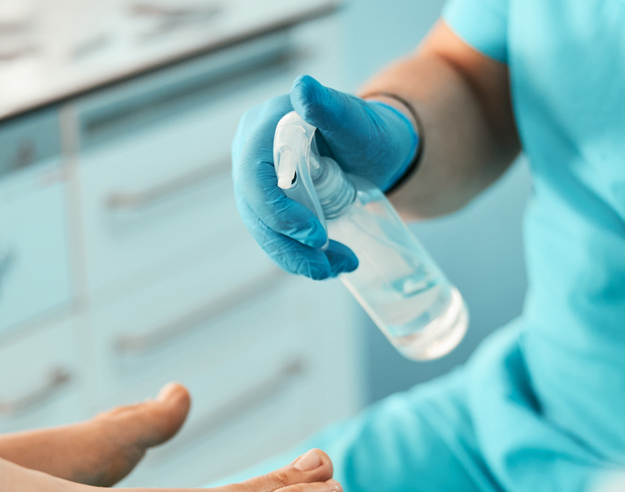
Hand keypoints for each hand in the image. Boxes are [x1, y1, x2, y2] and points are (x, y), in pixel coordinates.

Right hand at [232, 75, 418, 278]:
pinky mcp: (268, 204)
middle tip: (329, 265)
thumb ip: (329, 106)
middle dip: (290, 245)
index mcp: (265, 127)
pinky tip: (328, 267)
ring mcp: (257, 181)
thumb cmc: (367, 131)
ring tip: (336, 269)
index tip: (317, 235)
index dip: (277, 210)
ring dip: (296, 258)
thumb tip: (302, 88)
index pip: (254, 175)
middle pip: (255, 210)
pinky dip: (298, 258)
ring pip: (263, 230)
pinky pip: (273, 237)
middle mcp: (251, 153)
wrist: (373, 151)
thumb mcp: (354, 119)